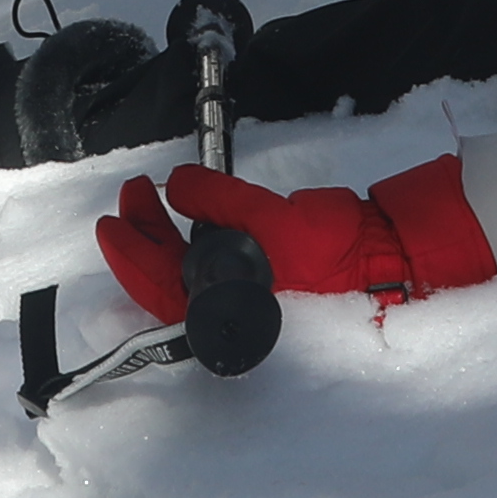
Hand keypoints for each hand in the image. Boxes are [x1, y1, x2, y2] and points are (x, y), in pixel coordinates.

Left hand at [94, 158, 488, 323]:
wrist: (384, 256)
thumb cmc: (332, 248)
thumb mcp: (271, 219)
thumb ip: (220, 201)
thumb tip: (178, 185)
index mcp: (229, 312)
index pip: (162, 289)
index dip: (130, 255)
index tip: (111, 221)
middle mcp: (230, 310)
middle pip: (166, 278)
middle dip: (144, 234)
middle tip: (131, 193)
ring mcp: (241, 293)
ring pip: (182, 267)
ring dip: (162, 231)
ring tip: (148, 194)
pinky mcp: (256, 274)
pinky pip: (204, 259)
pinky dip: (186, 234)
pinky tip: (179, 210)